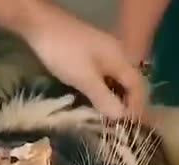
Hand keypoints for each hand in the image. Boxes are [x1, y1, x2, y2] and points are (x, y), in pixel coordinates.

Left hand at [20, 3, 147, 117]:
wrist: (40, 24)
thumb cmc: (64, 52)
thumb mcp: (84, 78)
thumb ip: (104, 97)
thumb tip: (122, 116)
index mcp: (121, 59)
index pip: (138, 86)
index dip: (135, 107)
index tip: (126, 126)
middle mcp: (117, 54)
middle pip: (129, 82)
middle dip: (125, 103)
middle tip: (116, 124)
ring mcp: (102, 52)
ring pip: (114, 79)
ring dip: (112, 97)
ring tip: (104, 116)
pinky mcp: (88, 53)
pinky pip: (102, 74)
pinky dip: (101, 88)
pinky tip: (92, 99)